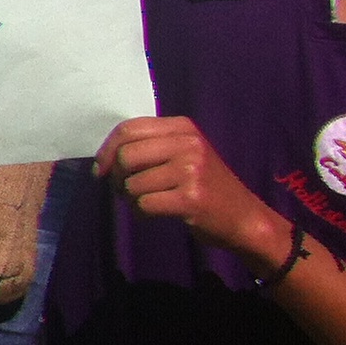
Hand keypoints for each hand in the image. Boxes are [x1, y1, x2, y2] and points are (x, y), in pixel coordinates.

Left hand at [95, 116, 285, 265]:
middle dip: (116, 177)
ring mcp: (191, 170)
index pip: (128, 129)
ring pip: (132, 183)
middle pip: (126, 155)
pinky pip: (144, 204)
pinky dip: (140, 213)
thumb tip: (102, 159)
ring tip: (146, 203)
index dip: (107, 150)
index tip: (100, 170)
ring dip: (130, 199)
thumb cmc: (206, 185)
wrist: (245, 217)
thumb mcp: (184, 154)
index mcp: (183, 127)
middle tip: (123, 190)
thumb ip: (149, 147)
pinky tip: (153, 214)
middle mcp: (188, 144)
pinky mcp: (191, 198)